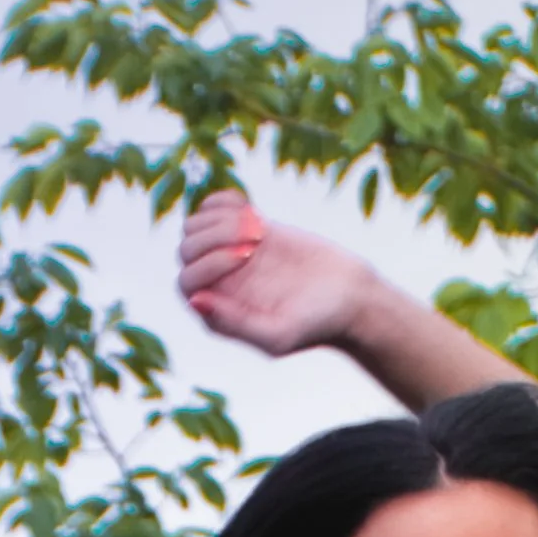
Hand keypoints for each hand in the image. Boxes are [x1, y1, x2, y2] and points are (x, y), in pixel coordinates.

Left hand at [178, 192, 373, 358]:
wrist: (350, 297)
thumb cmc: (317, 324)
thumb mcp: (279, 335)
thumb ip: (236, 323)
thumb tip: (196, 300)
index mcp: (221, 314)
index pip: (187, 283)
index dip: (208, 263)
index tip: (247, 256)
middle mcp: (221, 285)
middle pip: (187, 250)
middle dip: (214, 237)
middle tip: (255, 240)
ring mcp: (231, 256)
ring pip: (196, 226)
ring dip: (220, 218)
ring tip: (257, 227)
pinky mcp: (248, 232)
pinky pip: (215, 208)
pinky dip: (224, 201)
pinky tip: (251, 210)